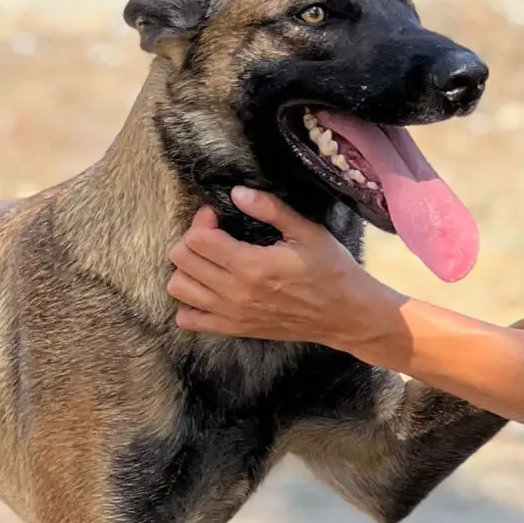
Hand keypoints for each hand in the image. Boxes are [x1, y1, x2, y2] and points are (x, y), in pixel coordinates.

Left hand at [167, 186, 402, 350]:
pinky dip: (189, 301)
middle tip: (214, 232)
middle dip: (191, 239)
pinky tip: (209, 287)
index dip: (202, 220)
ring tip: (209, 259)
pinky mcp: (234, 329)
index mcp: (252, 266)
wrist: (345, 315)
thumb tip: (237, 193)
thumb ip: (271, 209)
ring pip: (178, 288)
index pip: (198, 240)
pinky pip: (187, 319)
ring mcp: (231, 314)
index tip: (218, 214)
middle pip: (181, 260)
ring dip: (187, 268)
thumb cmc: (331, 270)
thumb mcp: (308, 232)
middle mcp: (235, 293)